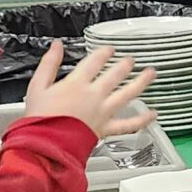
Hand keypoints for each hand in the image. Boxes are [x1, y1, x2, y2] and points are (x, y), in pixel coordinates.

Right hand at [19, 41, 154, 142]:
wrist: (45, 145)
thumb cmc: (40, 119)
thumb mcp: (37, 85)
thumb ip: (49, 63)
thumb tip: (56, 46)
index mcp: (77, 83)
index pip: (95, 61)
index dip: (104, 52)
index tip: (109, 49)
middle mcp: (94, 95)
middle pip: (115, 74)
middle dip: (124, 64)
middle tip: (130, 60)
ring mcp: (103, 111)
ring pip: (128, 93)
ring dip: (141, 82)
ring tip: (151, 74)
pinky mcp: (106, 128)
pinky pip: (129, 124)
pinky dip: (142, 120)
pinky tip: (153, 115)